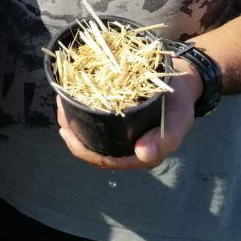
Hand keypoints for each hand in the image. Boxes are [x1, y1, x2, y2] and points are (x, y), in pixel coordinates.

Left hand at [56, 57, 203, 169]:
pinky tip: (71, 95)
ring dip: (74, 119)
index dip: (82, 149)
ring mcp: (121, 131)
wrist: (180, 81)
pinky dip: (81, 107)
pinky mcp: (118, 116)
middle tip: (59, 113)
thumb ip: (164, 138)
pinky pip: (96, 116)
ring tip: (61, 102)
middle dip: (72, 133)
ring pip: (91, 131)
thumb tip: (142, 155)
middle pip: (93, 146)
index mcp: (139, 154)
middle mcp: (127, 145)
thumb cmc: (179, 104)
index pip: (104, 159)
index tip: (66, 131)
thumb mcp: (178, 120)